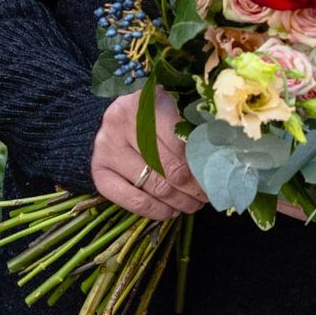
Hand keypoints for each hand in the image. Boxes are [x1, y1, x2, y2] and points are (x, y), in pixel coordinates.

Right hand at [92, 92, 206, 218]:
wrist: (106, 118)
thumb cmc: (147, 113)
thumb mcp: (168, 108)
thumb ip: (186, 129)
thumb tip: (215, 162)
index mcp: (145, 103)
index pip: (182, 144)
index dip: (202, 165)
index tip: (216, 176)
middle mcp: (121, 124)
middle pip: (170, 168)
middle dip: (194, 188)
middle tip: (207, 195)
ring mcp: (107, 149)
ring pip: (154, 186)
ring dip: (179, 202)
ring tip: (193, 205)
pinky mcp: (99, 173)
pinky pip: (133, 200)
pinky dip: (156, 210)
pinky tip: (170, 211)